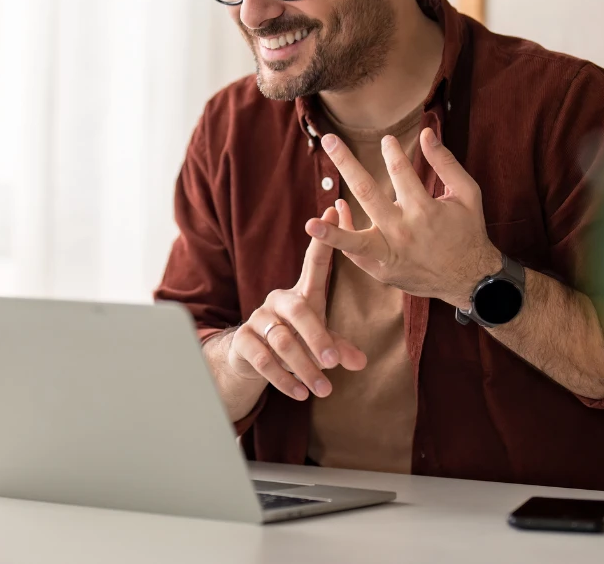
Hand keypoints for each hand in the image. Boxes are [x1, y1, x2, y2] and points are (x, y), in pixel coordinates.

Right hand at [226, 206, 366, 401]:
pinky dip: (282, 378)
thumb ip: (338, 347)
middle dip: (318, 338)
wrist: (249, 358)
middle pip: (299, 311)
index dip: (323, 239)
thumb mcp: (320, 340)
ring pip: (281, 339)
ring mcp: (259, 318)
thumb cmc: (294, 339)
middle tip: (334, 362)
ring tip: (323, 389)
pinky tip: (299, 393)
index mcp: (302, 293)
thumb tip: (360, 362)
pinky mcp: (243, 339)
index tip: (332, 210)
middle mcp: (279, 300)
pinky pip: (262, 358)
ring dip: (303, 367)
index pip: (314, 261)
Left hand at [305, 128, 500, 304]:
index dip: (391, 152)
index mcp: (425, 209)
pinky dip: (342, 235)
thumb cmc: (468, 231)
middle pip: (367, 192)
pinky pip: (355, 252)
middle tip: (330, 140)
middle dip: (347, 163)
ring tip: (309, 223)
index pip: (400, 171)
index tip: (385, 140)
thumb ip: (445, 163)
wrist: (470, 280)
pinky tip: (336, 212)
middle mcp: (403, 231)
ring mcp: (390, 254)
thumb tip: (425, 133)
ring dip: (331, 231)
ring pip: (354, 241)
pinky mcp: (382, 270)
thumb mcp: (467, 194)